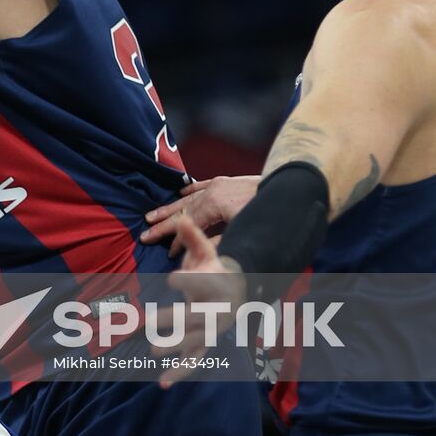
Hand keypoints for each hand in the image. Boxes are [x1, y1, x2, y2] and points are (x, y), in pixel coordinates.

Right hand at [142, 175, 258, 254]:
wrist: (290, 189)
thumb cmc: (267, 213)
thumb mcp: (242, 231)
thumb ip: (217, 241)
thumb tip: (195, 250)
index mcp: (213, 204)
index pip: (187, 225)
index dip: (175, 241)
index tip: (167, 253)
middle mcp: (212, 191)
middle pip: (182, 211)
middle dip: (163, 224)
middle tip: (145, 234)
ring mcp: (219, 184)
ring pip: (188, 198)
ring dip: (170, 208)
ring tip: (152, 215)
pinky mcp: (227, 182)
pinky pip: (202, 185)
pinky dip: (189, 190)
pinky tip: (180, 192)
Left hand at [151, 215, 245, 387]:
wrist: (238, 293)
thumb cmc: (215, 269)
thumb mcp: (207, 251)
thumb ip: (194, 237)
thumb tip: (182, 216)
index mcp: (216, 285)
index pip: (202, 283)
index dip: (189, 280)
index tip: (171, 278)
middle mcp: (216, 311)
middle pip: (195, 317)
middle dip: (174, 321)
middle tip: (150, 323)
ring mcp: (211, 330)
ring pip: (195, 343)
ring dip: (174, 349)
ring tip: (152, 351)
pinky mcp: (205, 344)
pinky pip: (194, 361)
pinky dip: (180, 372)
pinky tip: (162, 382)